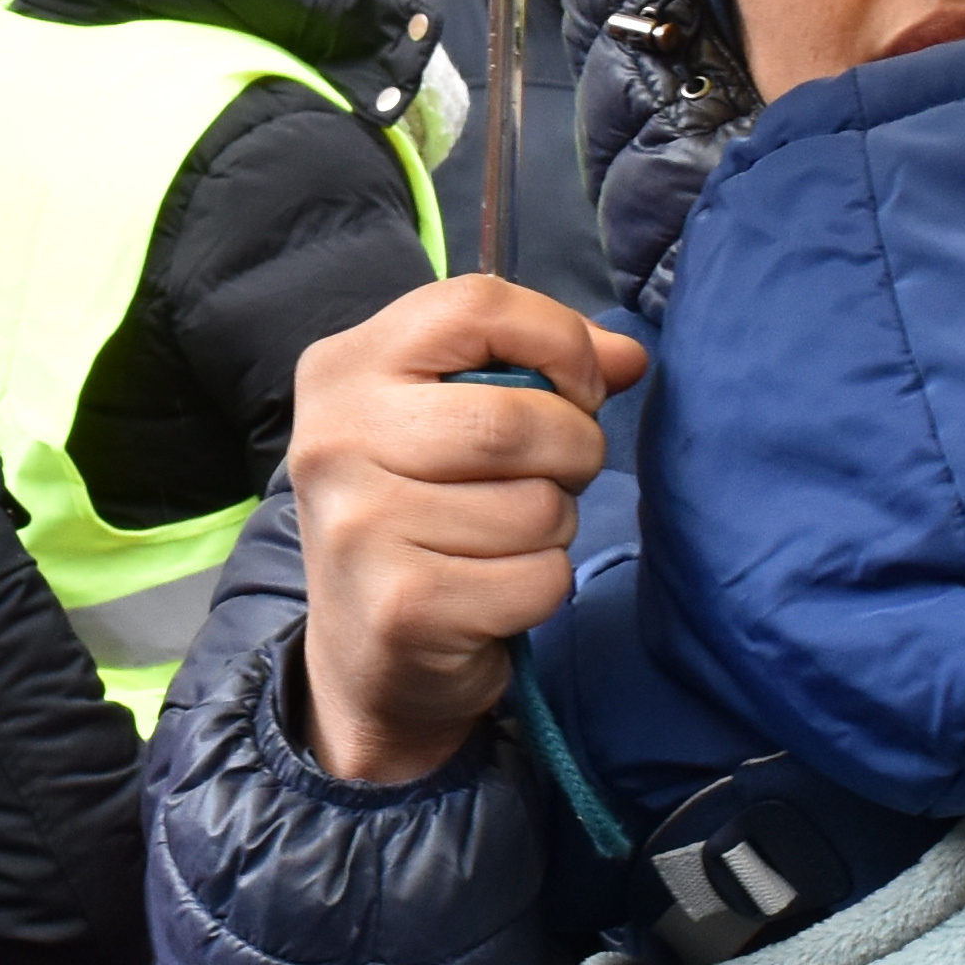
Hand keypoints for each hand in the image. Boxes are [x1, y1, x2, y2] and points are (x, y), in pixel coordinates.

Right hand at [287, 277, 648, 787]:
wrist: (366, 660)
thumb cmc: (422, 517)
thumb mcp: (455, 421)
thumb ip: (539, 372)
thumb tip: (630, 357)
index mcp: (344, 369)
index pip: (474, 304)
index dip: (559, 340)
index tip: (580, 388)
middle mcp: (334, 439)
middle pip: (515, 418)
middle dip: (573, 449)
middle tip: (560, 473)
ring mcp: (360, 526)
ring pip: (535, 506)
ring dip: (553, 527)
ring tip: (508, 538)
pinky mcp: (402, 606)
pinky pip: (536, 577)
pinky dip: (542, 587)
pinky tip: (496, 591)